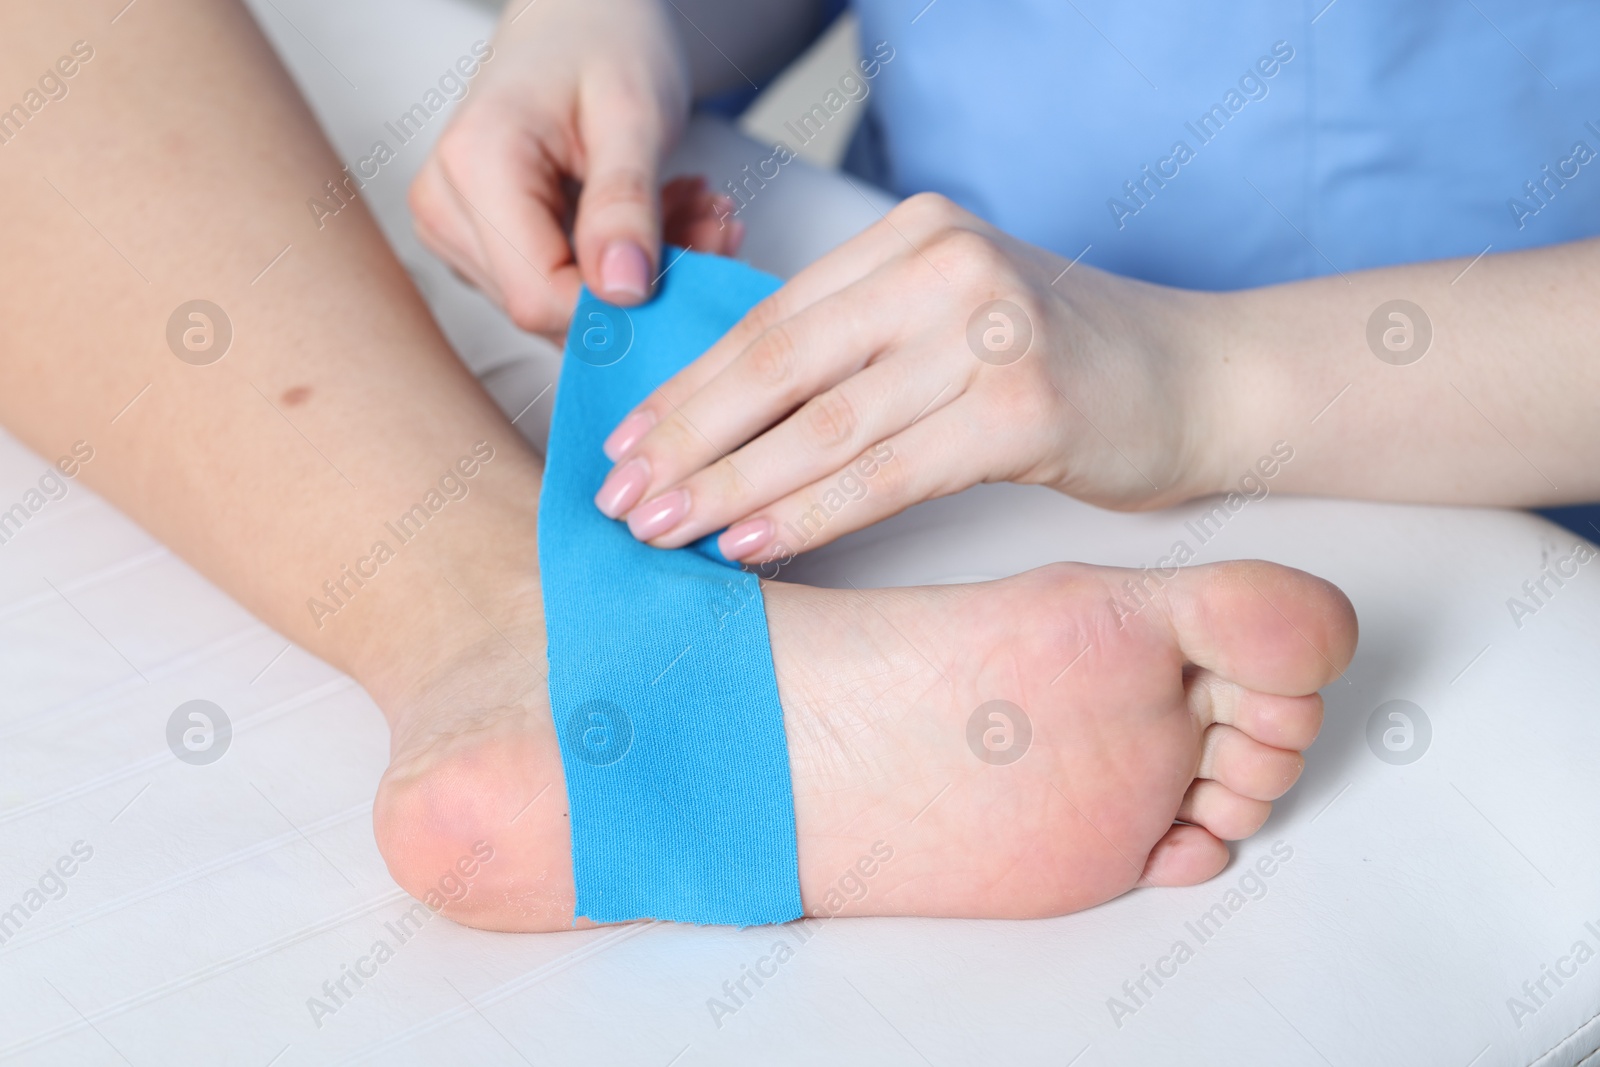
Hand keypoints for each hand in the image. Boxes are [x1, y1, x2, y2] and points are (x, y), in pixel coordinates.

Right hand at [408, 0, 742, 336]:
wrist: (578, 15)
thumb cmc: (605, 40)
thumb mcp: (635, 113)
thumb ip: (626, 202)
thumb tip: (623, 292)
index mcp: (475, 166)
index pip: (540, 294)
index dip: (621, 307)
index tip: (697, 264)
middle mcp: (447, 207)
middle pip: (548, 305)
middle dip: (642, 287)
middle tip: (715, 226)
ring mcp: (457, 231)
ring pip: (559, 305)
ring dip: (642, 275)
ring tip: (696, 212)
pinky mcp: (482, 245)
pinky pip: (560, 287)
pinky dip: (623, 265)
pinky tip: (664, 219)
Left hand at [592, 193, 1228, 562]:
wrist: (1206, 381)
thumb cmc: (1071, 364)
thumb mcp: (956, 320)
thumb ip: (860, 343)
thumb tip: (729, 422)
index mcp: (914, 236)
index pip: (773, 321)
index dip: (689, 389)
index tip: (626, 443)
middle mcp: (946, 266)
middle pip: (781, 366)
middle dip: (688, 440)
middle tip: (619, 498)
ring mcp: (989, 330)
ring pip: (824, 425)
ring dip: (729, 486)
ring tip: (663, 529)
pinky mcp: (1025, 405)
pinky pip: (887, 471)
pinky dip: (810, 514)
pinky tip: (750, 543)